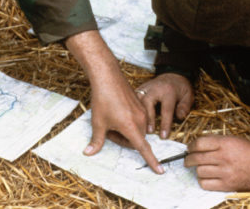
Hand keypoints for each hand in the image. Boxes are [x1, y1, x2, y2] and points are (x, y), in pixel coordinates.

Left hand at [64, 30, 162, 173]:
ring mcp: (142, 111)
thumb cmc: (103, 99)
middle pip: (137, 140)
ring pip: (137, 130)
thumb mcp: (98, 122)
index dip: (152, 161)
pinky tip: (116, 112)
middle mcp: (140, 120)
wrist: (107, 77)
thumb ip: (96, 141)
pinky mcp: (140, 105)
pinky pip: (138, 120)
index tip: (160, 171)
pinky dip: (128, 122)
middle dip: (124, 140)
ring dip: (126, 131)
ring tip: (111, 121)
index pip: (144, 149)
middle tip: (108, 131)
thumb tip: (89, 153)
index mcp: (131, 127)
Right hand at [136, 73, 193, 138]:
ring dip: (138, 113)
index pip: (166, 110)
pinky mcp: (140, 88)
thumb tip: (179, 117)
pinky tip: (133, 117)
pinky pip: (134, 97)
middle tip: (148, 132)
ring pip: (138, 100)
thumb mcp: (189, 95)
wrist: (173, 74)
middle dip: (147, 119)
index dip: (165, 124)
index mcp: (168, 91)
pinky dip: (133, 107)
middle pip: (147, 103)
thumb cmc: (181, 88)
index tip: (163, 136)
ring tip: (139, 126)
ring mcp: (146, 87)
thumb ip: (185, 106)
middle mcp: (155, 88)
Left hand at [185, 136, 249, 190]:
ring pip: (200, 171)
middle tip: (188, 160)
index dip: (191, 146)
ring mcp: (225, 172)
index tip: (189, 148)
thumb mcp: (233, 139)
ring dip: (197, 170)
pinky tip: (206, 177)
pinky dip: (203, 181)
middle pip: (196, 158)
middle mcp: (223, 157)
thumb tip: (197, 145)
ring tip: (200, 168)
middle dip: (188, 159)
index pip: (199, 143)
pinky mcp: (227, 185)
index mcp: (224, 143)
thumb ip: (215, 141)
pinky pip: (206, 184)